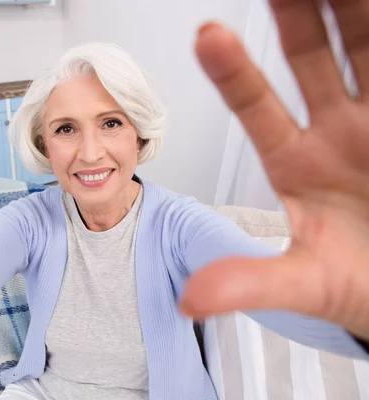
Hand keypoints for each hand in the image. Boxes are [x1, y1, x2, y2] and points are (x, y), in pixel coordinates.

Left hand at [181, 0, 368, 340]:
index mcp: (297, 161)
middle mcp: (336, 130)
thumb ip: (250, 283)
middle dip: (299, 16)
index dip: (234, 74)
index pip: (256, 109)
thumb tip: (190, 299)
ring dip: (354, 13)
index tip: (208, 35)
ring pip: (365, 51)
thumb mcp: (305, 284)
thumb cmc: (357, 283)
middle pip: (312, 58)